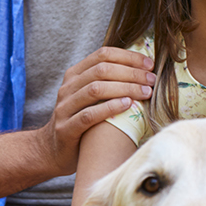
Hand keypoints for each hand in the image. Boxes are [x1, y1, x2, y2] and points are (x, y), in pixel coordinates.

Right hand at [39, 47, 155, 174]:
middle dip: (131, 73)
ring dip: (125, 88)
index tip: (150, 64)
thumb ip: (110, 82)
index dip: (128, 57)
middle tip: (151, 80)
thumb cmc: (83, 120)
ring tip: (146, 92)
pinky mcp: (65, 129)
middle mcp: (67, 88)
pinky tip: (128, 105)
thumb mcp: (93, 97)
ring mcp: (64, 108)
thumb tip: (146, 69)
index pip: (103, 54)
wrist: (54, 150)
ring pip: (95, 90)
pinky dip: (110, 108)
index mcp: (75, 75)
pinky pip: (88, 115)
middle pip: (102, 70)